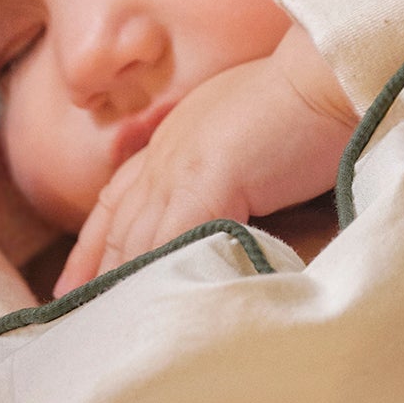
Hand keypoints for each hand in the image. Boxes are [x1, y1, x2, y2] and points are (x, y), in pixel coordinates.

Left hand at [55, 29, 353, 295]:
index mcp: (174, 140)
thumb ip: (226, 172)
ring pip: (137, 239)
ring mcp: (182, 167)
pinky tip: (158, 312)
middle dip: (95, 274)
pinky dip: (161, 278)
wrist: (330, 73)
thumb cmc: (308, 101)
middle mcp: (166, 153)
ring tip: (109, 329)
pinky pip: (173, 243)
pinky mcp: (209, 183)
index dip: (92, 244)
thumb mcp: (249, 136)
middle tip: (73, 317)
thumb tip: (227, 210)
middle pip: (118, 225)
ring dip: (122, 284)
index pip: (116, 200)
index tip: (75, 281)